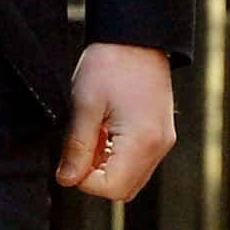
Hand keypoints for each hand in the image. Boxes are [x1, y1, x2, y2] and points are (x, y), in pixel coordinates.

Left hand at [57, 42, 174, 202]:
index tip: (71, 157)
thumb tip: (66, 180)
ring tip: (92, 135)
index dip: (84, 180)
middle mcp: (159, 147)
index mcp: (142, 141)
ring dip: (105, 167)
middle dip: (95, 177)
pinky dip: (117, 157)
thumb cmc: (109, 66)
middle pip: (123, 190)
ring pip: (131, 178)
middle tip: (79, 148)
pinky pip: (138, 162)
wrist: (137, 39)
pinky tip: (104, 132)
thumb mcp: (84, 107)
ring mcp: (163, 141)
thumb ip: (76, 148)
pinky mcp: (161, 134)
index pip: (112, 189)